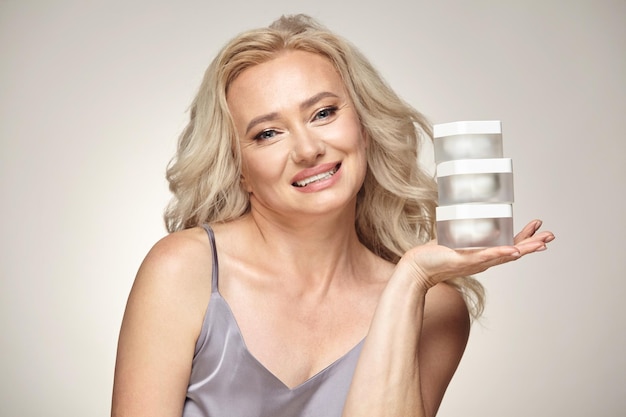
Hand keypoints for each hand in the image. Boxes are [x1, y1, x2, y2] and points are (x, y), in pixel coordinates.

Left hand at [400, 219, 554, 289]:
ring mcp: (476, 262)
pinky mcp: (465, 261)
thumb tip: (464, 213)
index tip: (537, 225)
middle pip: (514, 253)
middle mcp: (483, 260)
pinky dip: (500, 253)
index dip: (524, 237)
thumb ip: (461, 230)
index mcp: (482, 254)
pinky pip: (486, 257)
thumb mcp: (452, 239)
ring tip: (542, 244)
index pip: (509, 246)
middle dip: (533, 244)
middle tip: (551, 236)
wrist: (418, 268)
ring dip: (524, 249)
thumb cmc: (433, 255)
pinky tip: (513, 251)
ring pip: (505, 255)